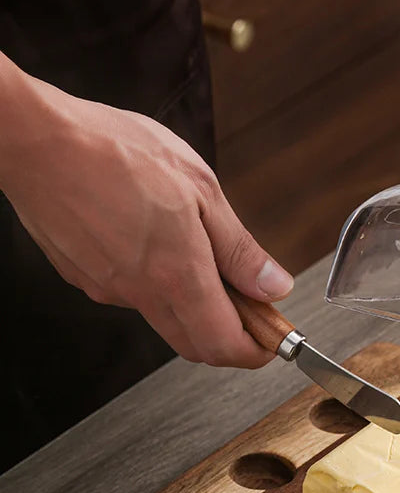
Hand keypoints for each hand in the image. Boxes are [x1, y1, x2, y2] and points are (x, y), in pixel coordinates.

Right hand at [0, 57, 292, 368]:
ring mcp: (110, 290)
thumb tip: (273, 285)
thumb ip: (240, 248)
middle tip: (251, 311)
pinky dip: (161, 288)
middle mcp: (142, 294)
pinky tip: (160, 248)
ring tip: (206, 263)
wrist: (34, 140)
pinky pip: (135, 298)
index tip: (272, 341)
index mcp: (177, 276)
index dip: (256, 351)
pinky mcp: (87, 279)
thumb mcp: (201, 190)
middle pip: (197, 346)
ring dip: (197, 311)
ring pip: (167, 321)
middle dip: (231, 339)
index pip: (225, 345)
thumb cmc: (114, 152)